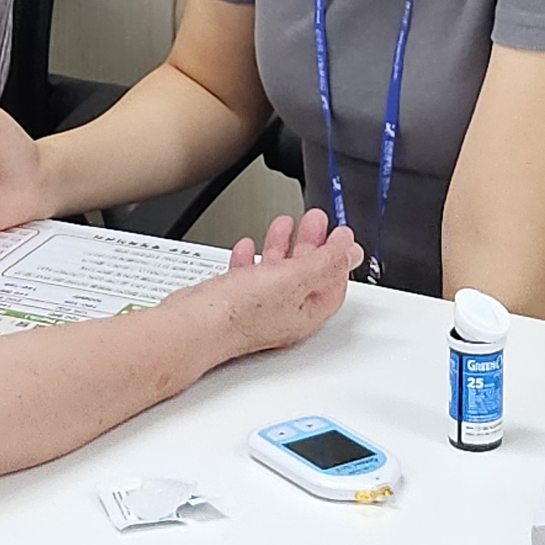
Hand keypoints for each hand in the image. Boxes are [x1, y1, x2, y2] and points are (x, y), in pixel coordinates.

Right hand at [193, 208, 362, 358]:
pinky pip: (249, 275)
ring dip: (284, 245)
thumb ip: (324, 263)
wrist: (192, 324)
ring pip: (278, 272)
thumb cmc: (238, 313)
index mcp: (305, 314)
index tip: (341, 234)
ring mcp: (257, 308)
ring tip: (286, 224)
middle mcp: (283, 314)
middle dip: (313, 244)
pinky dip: (253, 258)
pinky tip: (249, 247)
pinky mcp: (233, 301)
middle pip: (307, 275)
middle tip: (316, 220)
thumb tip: (352, 252)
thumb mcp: (292, 279)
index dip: (339, 257)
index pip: (333, 284)